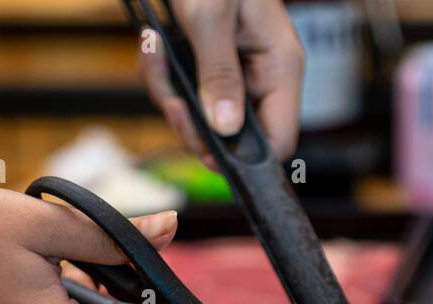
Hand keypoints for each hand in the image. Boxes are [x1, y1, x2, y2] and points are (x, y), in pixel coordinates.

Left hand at [140, 0, 304, 163]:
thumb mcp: (211, 17)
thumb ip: (220, 75)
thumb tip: (226, 129)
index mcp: (279, 65)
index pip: (279, 140)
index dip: (245, 158)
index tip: (208, 151)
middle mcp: (259, 74)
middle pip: (232, 137)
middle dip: (193, 124)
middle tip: (172, 100)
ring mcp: (231, 70)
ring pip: (200, 116)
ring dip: (168, 94)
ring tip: (155, 53)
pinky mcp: (205, 63)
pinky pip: (182, 90)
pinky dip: (160, 74)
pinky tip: (152, 44)